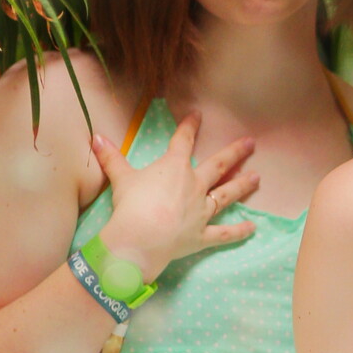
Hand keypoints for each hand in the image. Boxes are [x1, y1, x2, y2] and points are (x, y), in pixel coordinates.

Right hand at [90, 112, 259, 281]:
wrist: (140, 238)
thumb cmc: (131, 204)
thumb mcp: (120, 177)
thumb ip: (110, 157)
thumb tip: (95, 137)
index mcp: (174, 168)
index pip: (183, 142)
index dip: (190, 127)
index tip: (198, 115)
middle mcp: (194, 186)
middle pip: (218, 166)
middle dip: (235, 153)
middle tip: (251, 144)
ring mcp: (201, 211)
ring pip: (226, 196)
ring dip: (242, 186)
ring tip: (257, 178)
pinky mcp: (202, 235)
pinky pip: (224, 233)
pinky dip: (239, 231)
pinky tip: (253, 228)